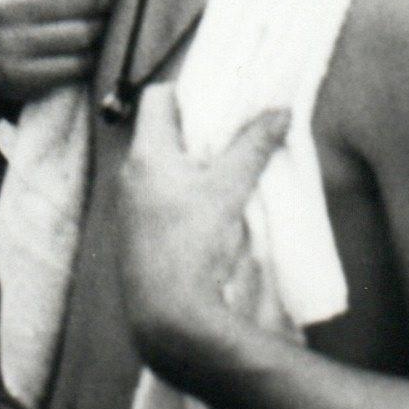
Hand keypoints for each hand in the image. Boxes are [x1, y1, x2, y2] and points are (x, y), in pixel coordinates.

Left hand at [115, 83, 290, 373]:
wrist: (169, 316)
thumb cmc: (195, 245)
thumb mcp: (230, 190)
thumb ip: (253, 147)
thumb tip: (279, 110)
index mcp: (145, 154)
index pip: (158, 98)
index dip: (188, 92)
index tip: (220, 100)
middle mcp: (129, 175)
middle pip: (160, 134)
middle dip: (196, 132)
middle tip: (231, 135)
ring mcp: (129, 208)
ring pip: (160, 170)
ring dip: (190, 168)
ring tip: (226, 174)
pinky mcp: (135, 238)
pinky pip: (157, 201)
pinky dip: (181, 197)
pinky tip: (209, 213)